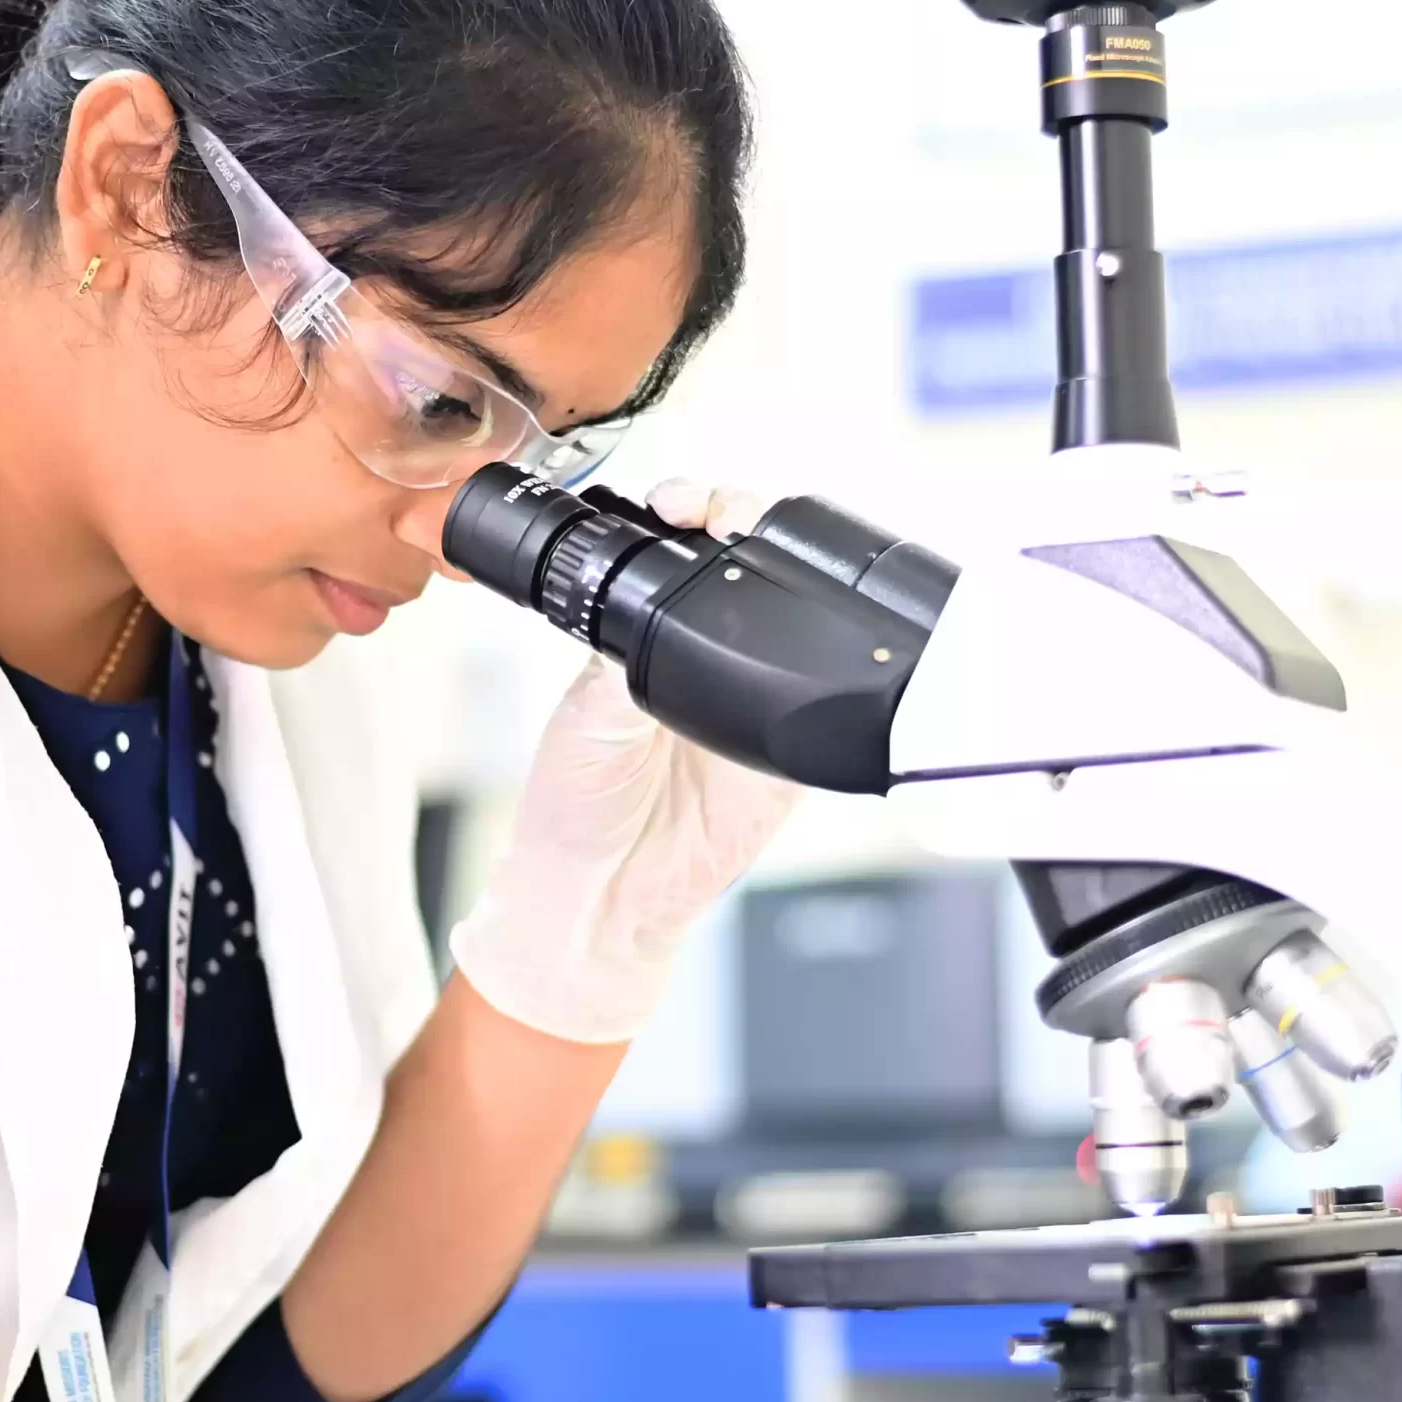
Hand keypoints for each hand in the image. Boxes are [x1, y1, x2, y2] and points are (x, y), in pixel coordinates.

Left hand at [450, 483, 798, 1042]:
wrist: (606, 896)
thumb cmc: (574, 808)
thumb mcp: (585, 717)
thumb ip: (626, 658)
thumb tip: (664, 605)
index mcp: (640, 639)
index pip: (675, 553)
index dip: (688, 515)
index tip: (684, 504)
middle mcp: (698, 659)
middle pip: (740, 568)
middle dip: (744, 521)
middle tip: (731, 516)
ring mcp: (747, 700)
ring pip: (786, 614)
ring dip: (789, 572)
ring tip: (768, 542)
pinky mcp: (787, 751)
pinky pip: (820, 695)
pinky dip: (827, 660)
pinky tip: (820, 627)